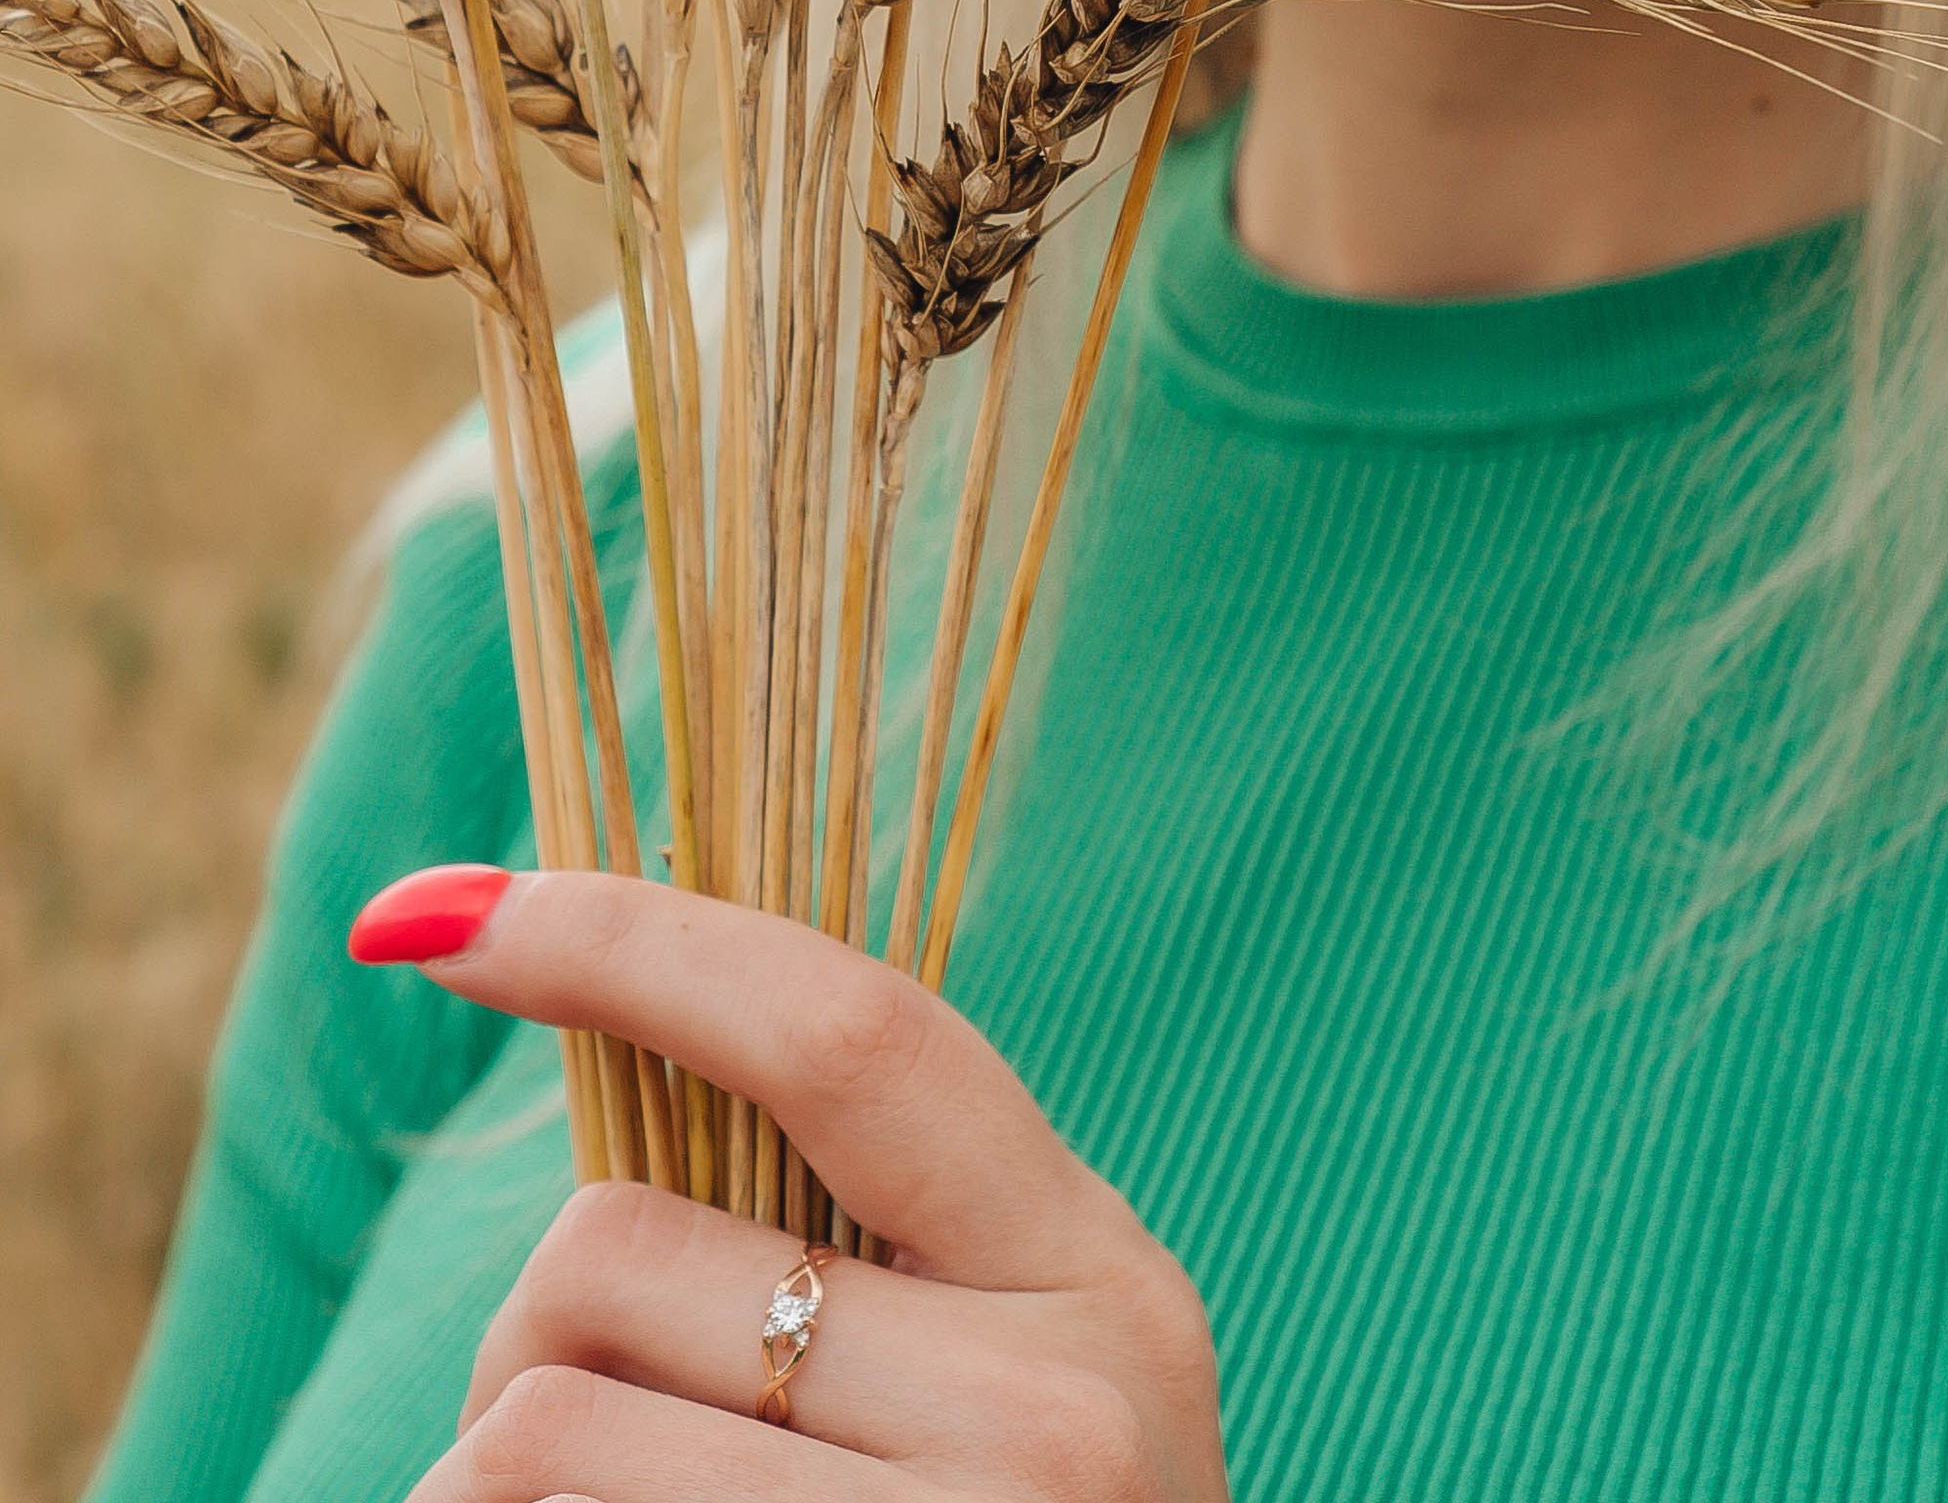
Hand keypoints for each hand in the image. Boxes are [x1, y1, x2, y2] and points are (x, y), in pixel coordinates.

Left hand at [378, 869, 1226, 1498]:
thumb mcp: (1003, 1381)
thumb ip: (859, 1235)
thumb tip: (582, 995)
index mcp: (1099, 1275)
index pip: (844, 1032)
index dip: (627, 937)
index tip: (430, 920)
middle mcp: (1060, 1410)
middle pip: (614, 1253)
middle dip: (531, 1338)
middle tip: (595, 1450)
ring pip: (533, 1429)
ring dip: (484, 1488)